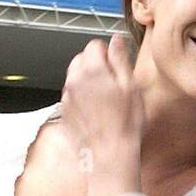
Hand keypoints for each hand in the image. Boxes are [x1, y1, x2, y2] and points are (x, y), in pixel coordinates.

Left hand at [60, 34, 144, 195]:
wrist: (109, 155)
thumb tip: (116, 40)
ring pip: (76, 75)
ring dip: (88, 79)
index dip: (108, 53)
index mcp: (92, 70)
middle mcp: (74, 80)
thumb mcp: (131, 86)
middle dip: (96, 64)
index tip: (117, 65)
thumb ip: (120, 58)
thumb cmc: (125, 124)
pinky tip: (97, 109)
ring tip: (106, 97)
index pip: (94, 45)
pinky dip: (83, 95)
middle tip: (113, 82)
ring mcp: (67, 96)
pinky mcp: (64, 110)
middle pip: (82, 58)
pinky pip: (72, 93)